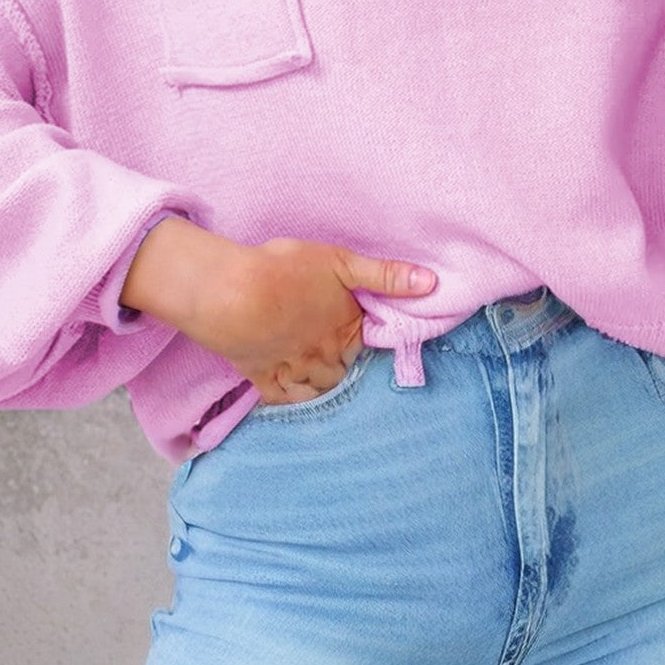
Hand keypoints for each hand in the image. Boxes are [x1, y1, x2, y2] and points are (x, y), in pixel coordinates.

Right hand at [206, 237, 437, 405]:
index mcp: (345, 329)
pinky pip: (281, 398)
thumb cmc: (286, 271)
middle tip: (347, 367)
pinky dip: (291, 401)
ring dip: (325, 388)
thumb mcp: (342, 262)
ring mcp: (292, 369)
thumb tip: (432, 283)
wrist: (233, 294)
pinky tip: (293, 399)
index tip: (367, 345)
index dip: (366, 343)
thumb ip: (385, 276)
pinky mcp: (261, 375)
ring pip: (317, 388)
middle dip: (346, 369)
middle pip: (342, 371)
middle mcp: (323, 356)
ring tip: (327, 384)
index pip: (365, 344)